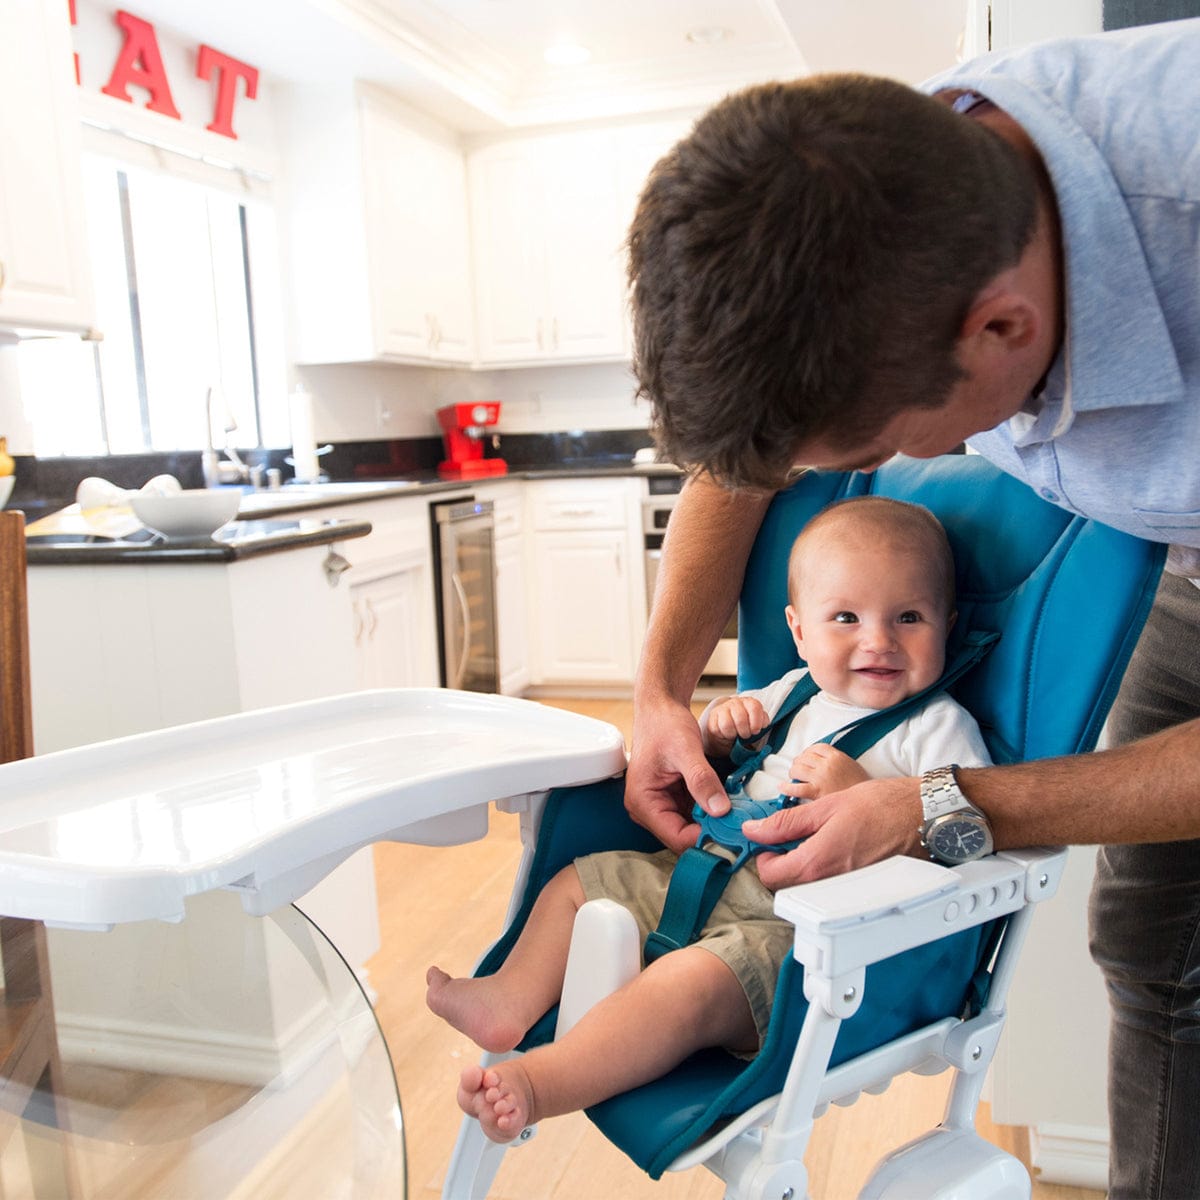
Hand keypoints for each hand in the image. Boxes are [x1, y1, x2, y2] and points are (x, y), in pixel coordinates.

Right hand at [627, 697, 729, 853]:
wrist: (661, 707)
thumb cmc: (664, 724)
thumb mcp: (685, 750)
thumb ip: (702, 780)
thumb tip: (720, 809)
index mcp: (643, 803)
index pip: (677, 838)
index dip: (706, 838)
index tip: (733, 833)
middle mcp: (649, 809)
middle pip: (684, 837)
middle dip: (713, 832)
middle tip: (742, 825)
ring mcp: (662, 805)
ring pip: (693, 827)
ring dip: (715, 822)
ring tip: (740, 815)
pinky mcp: (674, 798)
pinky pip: (696, 813)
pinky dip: (713, 810)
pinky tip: (731, 804)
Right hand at [702, 696, 769, 755]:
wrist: (728, 727)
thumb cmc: (745, 725)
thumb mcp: (756, 723)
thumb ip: (763, 722)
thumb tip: (764, 723)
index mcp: (749, 702)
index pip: (754, 707)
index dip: (756, 722)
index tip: (755, 731)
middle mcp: (735, 703)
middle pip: (740, 718)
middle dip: (744, 732)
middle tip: (745, 735)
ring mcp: (722, 709)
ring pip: (727, 724)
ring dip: (733, 734)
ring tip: (735, 735)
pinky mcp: (712, 717)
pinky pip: (717, 729)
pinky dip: (723, 735)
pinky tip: (726, 733)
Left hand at [744, 776, 923, 888]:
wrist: (921, 815)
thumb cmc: (878, 806)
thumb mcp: (823, 807)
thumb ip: (785, 823)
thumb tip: (754, 829)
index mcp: (818, 862)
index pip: (770, 877)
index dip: (762, 857)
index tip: (768, 840)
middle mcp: (832, 884)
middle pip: (788, 887)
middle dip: (780, 864)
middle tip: (788, 839)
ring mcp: (848, 890)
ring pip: (809, 888)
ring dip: (801, 868)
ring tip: (813, 840)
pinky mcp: (862, 889)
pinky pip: (831, 887)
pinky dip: (823, 871)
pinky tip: (834, 848)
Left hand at [779, 743, 868, 800]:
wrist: (867, 806)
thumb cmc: (860, 788)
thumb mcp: (851, 766)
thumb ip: (836, 761)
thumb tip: (820, 760)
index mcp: (838, 756)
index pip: (816, 747)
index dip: (808, 752)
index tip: (806, 758)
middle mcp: (828, 764)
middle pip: (804, 757)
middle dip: (799, 763)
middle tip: (798, 770)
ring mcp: (822, 777)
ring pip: (797, 769)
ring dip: (793, 773)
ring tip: (795, 778)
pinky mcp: (817, 792)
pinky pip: (796, 788)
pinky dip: (786, 788)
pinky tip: (783, 788)